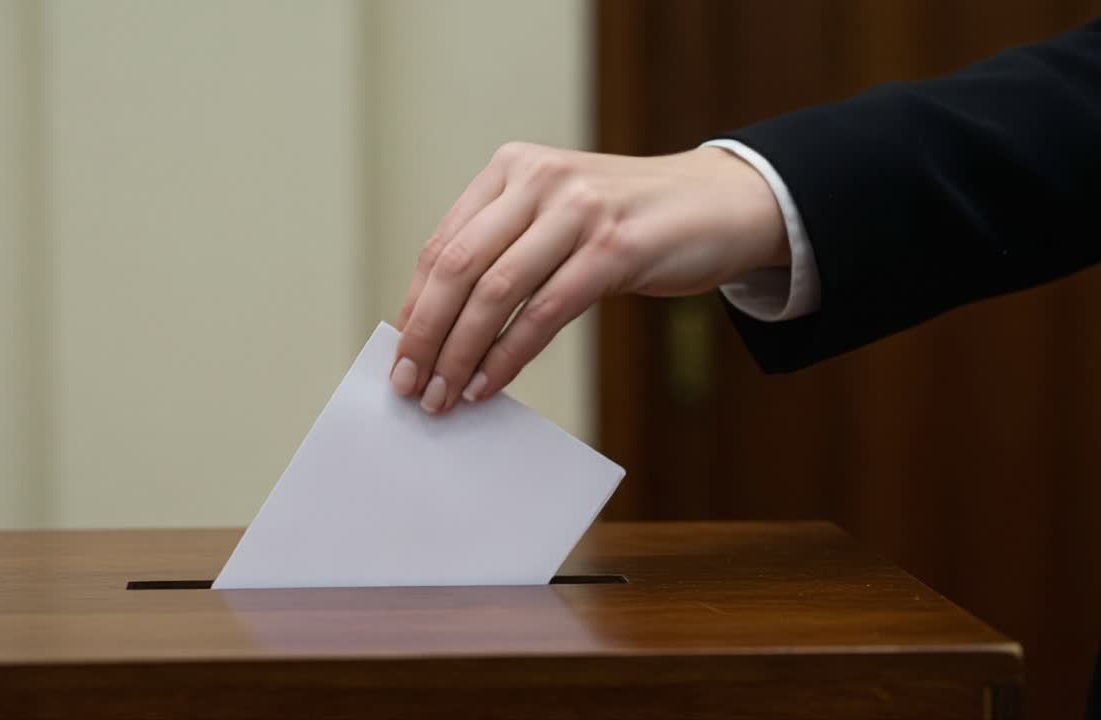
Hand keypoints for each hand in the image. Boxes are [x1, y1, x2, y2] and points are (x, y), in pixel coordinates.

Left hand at [389, 141, 788, 413]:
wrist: (722, 204)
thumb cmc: (630, 221)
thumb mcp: (558, 217)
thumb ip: (505, 250)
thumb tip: (440, 324)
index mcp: (513, 168)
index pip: (443, 244)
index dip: (415, 306)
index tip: (400, 354)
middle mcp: (539, 180)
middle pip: (458, 267)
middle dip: (426, 335)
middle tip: (409, 384)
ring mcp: (578, 210)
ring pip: (495, 292)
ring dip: (461, 354)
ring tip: (445, 395)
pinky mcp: (615, 247)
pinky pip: (544, 312)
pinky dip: (509, 356)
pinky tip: (490, 383)